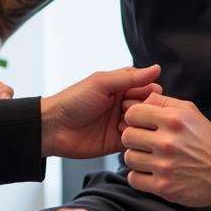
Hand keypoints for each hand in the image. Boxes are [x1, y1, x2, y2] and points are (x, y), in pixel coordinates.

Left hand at [41, 65, 161, 157]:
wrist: (54, 128)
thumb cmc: (74, 100)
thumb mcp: (102, 83)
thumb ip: (130, 77)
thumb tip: (157, 68)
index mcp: (121, 87)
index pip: (148, 87)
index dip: (147, 93)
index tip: (133, 96)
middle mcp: (124, 104)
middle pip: (149, 107)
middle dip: (142, 110)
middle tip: (125, 111)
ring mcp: (122, 123)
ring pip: (146, 125)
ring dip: (137, 125)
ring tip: (119, 124)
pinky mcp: (119, 142)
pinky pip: (137, 142)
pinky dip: (134, 139)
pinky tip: (120, 136)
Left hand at [122, 93, 210, 205]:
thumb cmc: (206, 139)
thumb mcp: (189, 111)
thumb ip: (163, 102)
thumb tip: (140, 99)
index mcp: (173, 120)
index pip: (132, 114)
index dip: (133, 118)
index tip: (141, 124)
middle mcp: (167, 142)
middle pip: (127, 136)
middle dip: (133, 138)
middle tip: (144, 141)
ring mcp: (165, 166)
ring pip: (128, 158)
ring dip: (136, 157)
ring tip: (148, 157)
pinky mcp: (163, 186)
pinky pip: (133, 179)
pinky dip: (139, 176)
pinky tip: (150, 171)